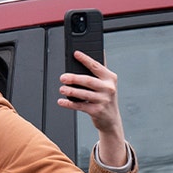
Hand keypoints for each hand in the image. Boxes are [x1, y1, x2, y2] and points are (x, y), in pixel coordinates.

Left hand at [59, 51, 127, 165]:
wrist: (111, 119)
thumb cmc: (105, 98)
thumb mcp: (107, 84)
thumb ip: (99, 71)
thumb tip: (97, 52)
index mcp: (110, 78)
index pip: (96, 66)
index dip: (85, 59)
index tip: (75, 54)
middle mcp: (109, 88)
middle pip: (88, 80)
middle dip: (74, 78)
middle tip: (62, 77)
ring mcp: (103, 100)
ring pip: (84, 94)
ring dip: (70, 91)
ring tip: (62, 88)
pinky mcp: (97, 111)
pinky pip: (80, 106)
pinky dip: (69, 103)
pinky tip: (61, 101)